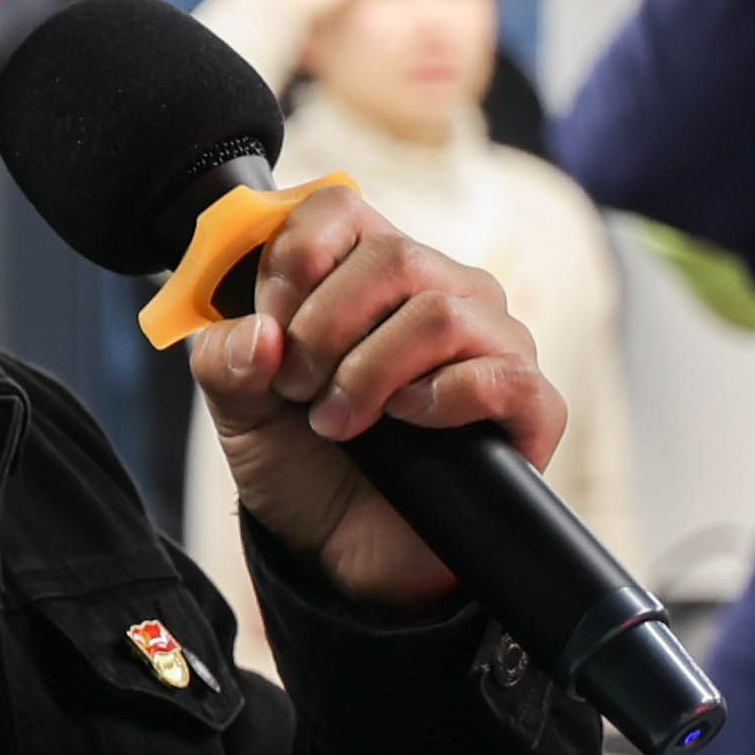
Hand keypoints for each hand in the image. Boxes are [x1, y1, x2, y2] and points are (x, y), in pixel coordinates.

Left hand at [187, 183, 565, 603]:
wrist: (340, 549)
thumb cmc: (300, 459)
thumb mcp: (237, 408)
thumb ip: (224, 360)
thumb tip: (259, 336)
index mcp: (366, 271)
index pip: (339, 205)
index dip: (295, 255)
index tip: (268, 321)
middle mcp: (440, 290)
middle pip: (394, 256)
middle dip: (324, 329)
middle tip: (296, 388)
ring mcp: (494, 344)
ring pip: (441, 314)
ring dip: (368, 373)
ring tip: (336, 421)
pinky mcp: (530, 406)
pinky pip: (502, 375)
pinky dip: (436, 401)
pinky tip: (405, 424)